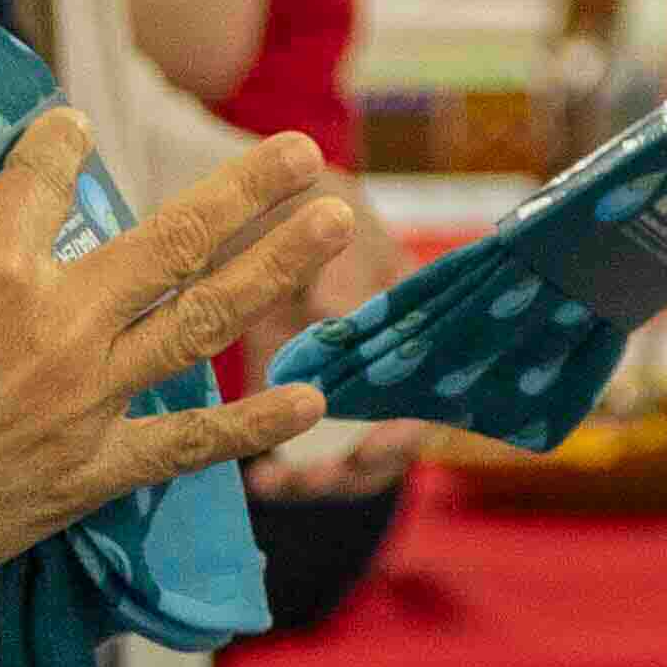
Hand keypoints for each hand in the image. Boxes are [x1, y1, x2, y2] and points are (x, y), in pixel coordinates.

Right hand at [0, 114, 352, 629]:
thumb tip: (4, 250)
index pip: (45, 178)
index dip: (59, 144)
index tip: (74, 128)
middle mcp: (56, 327)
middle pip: (172, 239)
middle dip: (245, 188)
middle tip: (302, 151)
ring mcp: (85, 403)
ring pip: (201, 320)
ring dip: (274, 267)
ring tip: (330, 223)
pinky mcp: (93, 473)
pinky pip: (192, 444)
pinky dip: (257, 422)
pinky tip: (313, 394)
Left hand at [248, 173, 430, 494]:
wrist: (236, 181)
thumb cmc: (299, 188)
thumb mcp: (330, 212)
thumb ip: (343, 267)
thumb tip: (342, 318)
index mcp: (414, 305)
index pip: (430, 380)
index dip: (408, 421)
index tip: (375, 446)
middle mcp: (387, 346)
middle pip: (390, 428)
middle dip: (359, 463)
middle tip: (319, 479)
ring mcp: (341, 368)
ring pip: (345, 443)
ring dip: (320, 471)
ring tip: (277, 484)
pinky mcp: (294, 381)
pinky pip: (297, 438)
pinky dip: (282, 460)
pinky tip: (256, 476)